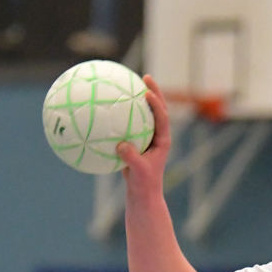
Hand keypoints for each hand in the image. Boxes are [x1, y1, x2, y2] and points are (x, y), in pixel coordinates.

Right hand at [116, 74, 171, 194]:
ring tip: (130, 83)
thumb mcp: (138, 171)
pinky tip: (108, 106)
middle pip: (158, 109)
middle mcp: (157, 136)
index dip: (156, 105)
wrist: (143, 193)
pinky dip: (122, 114)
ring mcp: (147, 137)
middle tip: (145, 77)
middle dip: (153, 92)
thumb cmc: (144, 184)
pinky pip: (129, 123)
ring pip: (144, 114)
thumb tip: (120, 145)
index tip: (147, 93)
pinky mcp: (136, 140)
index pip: (162, 118)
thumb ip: (131, 157)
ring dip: (139, 99)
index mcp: (162, 141)